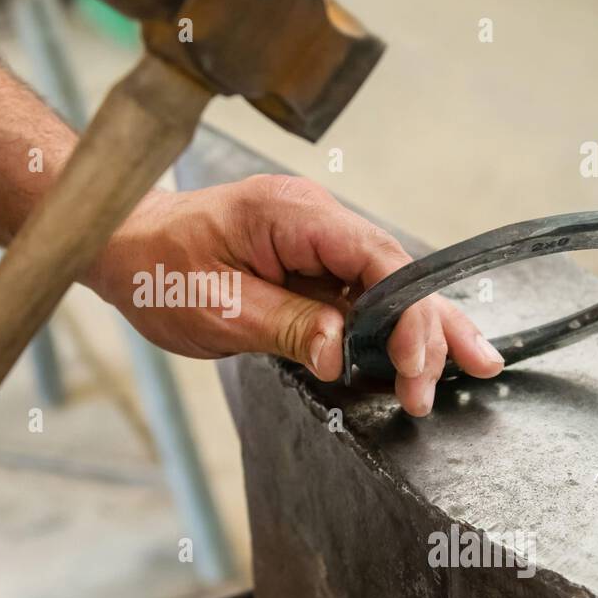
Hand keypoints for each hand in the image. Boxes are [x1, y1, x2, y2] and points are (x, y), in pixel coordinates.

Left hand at [92, 175, 503, 416]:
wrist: (122, 244)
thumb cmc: (158, 269)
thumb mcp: (217, 308)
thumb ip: (286, 327)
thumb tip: (340, 354)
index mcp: (291, 215)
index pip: (374, 257)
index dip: (406, 312)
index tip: (414, 363)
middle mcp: (313, 217)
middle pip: (392, 270)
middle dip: (427, 327)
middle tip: (450, 381)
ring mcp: (313, 237)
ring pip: (385, 282)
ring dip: (422, 328)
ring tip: (474, 366)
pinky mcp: (307, 260)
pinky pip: (359, 290)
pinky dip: (390, 324)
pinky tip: (423, 351)